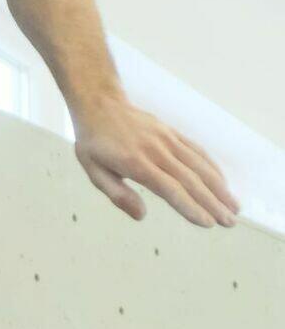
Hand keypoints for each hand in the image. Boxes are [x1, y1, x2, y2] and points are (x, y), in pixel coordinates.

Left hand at [73, 96, 239, 227]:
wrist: (101, 104)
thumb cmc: (94, 143)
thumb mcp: (94, 171)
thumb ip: (117, 195)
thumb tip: (141, 216)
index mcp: (136, 164)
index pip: (170, 190)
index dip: (190, 207)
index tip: (208, 223)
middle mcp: (157, 151)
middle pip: (191, 180)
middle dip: (213, 203)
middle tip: (229, 222)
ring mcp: (167, 140)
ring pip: (199, 165)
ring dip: (219, 187)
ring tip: (234, 207)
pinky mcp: (172, 133)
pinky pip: (197, 151)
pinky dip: (212, 167)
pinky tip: (222, 182)